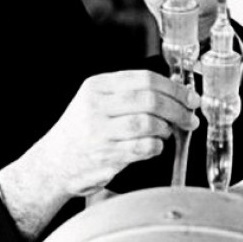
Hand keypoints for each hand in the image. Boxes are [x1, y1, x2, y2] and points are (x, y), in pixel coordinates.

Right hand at [35, 70, 199, 195]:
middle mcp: (96, 106)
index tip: (189, 97)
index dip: (173, 88)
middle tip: (189, 117)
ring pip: (148, 123)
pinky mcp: (106, 155)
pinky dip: (156, 146)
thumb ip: (128, 93)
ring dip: (166, 128)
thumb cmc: (80, 131)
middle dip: (178, 108)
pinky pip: (143, 148)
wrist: (53, 163)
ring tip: (167, 131)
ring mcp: (100, 131)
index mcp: (97, 86)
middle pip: (149, 99)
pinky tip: (155, 146)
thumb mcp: (95, 101)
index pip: (144, 79)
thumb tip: (173, 93)